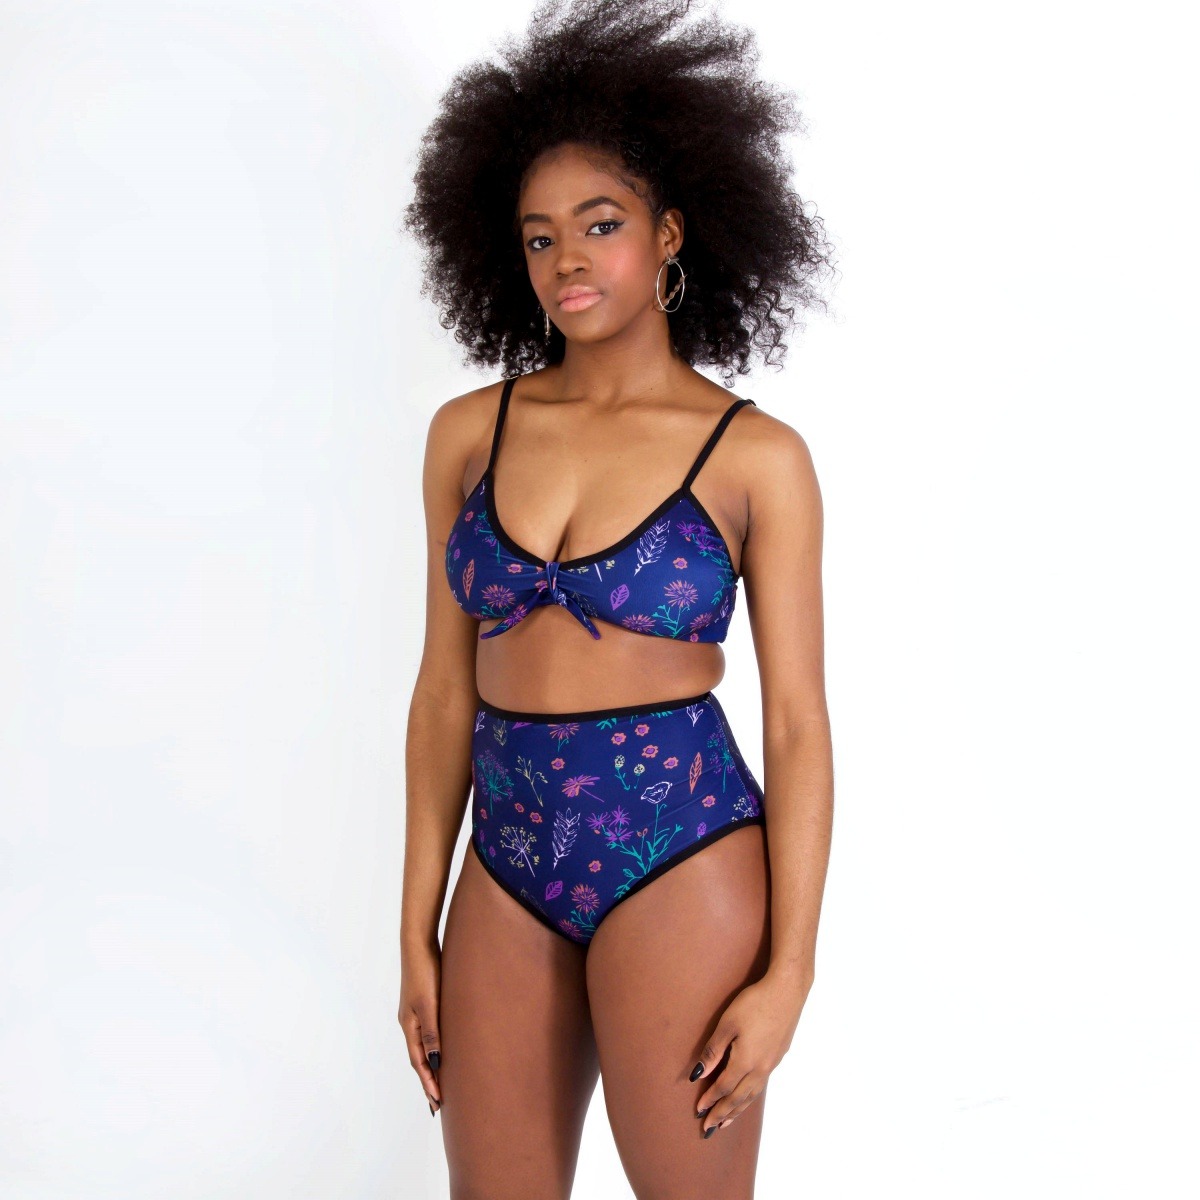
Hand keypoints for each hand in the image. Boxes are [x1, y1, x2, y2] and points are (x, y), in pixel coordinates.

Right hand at [398, 942, 443, 1114]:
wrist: (419, 943)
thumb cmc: (425, 972)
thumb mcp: (429, 1004)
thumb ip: (432, 1032)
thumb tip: (435, 1064)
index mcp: (409, 1026)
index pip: (419, 1062)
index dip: (428, 1082)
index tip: (438, 1104)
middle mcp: (410, 1022)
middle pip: (419, 1059)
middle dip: (428, 1081)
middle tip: (438, 1104)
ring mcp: (416, 1013)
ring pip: (424, 1047)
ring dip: (431, 1066)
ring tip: (441, 1083)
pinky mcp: (424, 1002)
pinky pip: (429, 1033)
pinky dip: (434, 1047)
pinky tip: (442, 1049)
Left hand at [687, 968, 813, 1136]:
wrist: (787, 991)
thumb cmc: (754, 1003)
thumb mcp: (727, 1024)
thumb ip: (713, 1050)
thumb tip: (699, 1074)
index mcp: (745, 1061)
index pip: (724, 1088)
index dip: (710, 1100)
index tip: (699, 1112)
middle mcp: (760, 1069)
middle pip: (738, 1098)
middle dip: (722, 1114)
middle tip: (709, 1129)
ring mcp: (771, 1064)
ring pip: (751, 1095)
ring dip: (737, 1110)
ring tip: (726, 1121)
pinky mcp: (778, 1057)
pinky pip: (760, 1086)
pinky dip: (749, 1098)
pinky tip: (746, 1097)